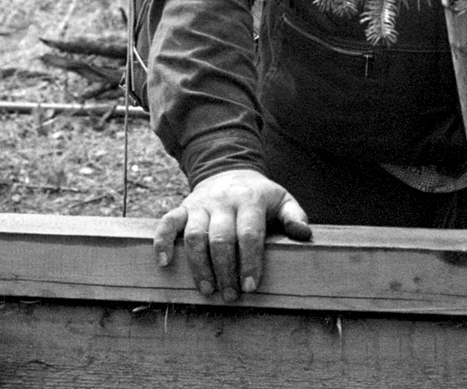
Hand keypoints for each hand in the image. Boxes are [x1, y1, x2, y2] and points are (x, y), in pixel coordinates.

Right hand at [153, 169, 311, 299]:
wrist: (229, 171)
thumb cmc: (260, 196)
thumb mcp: (282, 200)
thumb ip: (294, 217)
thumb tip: (304, 235)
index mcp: (250, 199)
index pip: (249, 233)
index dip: (250, 261)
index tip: (251, 287)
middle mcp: (223, 201)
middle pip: (221, 238)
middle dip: (225, 270)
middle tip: (230, 295)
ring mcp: (201, 205)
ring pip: (195, 235)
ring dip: (199, 266)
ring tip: (208, 290)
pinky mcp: (183, 208)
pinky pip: (168, 222)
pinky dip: (162, 241)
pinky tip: (164, 263)